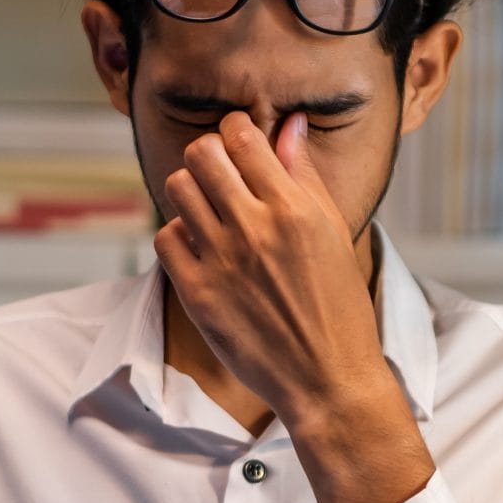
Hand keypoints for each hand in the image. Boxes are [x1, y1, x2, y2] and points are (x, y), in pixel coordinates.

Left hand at [158, 111, 393, 426]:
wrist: (326, 377)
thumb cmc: (338, 305)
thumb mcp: (333, 233)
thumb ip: (306, 176)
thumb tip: (290, 126)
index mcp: (294, 209)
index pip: (242, 136)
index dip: (236, 129)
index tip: (239, 141)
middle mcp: (254, 229)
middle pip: (201, 154)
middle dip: (210, 154)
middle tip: (222, 173)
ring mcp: (221, 261)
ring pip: (178, 189)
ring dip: (192, 191)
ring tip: (211, 210)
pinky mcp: (197, 293)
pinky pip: (165, 236)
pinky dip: (179, 234)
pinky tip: (202, 246)